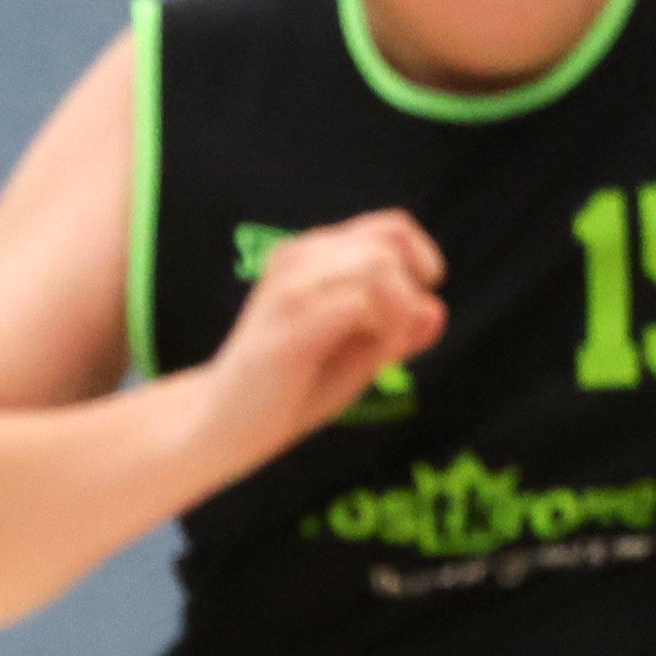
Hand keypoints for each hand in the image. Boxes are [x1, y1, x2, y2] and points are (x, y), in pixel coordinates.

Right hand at [202, 211, 446, 464]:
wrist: (220, 428)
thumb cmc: (285, 391)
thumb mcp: (356, 354)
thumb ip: (398, 328)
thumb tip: (436, 310)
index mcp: (310, 256)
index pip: (390, 227)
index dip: (421, 259)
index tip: (416, 305)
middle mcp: (298, 260)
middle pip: (390, 244)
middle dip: (412, 291)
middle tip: (395, 339)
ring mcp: (291, 288)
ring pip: (380, 266)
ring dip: (400, 311)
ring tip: (384, 349)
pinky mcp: (291, 322)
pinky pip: (364, 302)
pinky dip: (387, 328)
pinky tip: (375, 357)